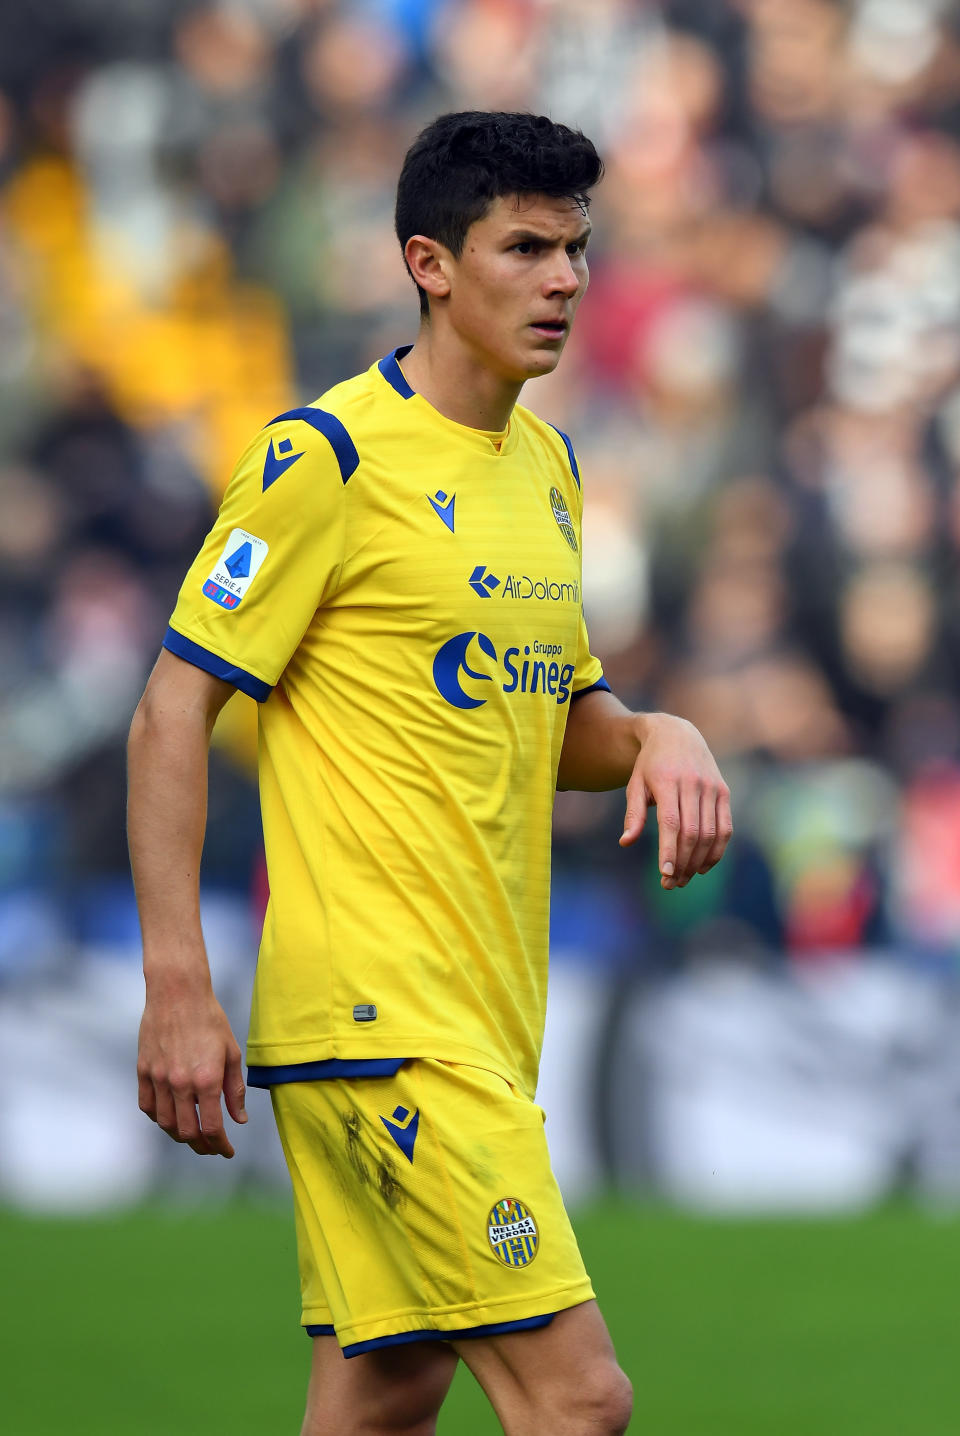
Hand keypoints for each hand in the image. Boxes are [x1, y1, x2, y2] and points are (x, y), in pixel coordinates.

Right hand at [137, 981, 246, 1156]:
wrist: (178, 993)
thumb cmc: (210, 1019)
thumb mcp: (231, 1052)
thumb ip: (235, 1089)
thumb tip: (239, 1119)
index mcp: (207, 1079)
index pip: (213, 1127)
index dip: (221, 1145)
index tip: (227, 1151)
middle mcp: (181, 1083)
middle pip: (187, 1132)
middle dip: (201, 1146)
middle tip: (211, 1147)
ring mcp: (158, 1078)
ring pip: (165, 1124)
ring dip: (180, 1136)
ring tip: (192, 1135)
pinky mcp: (143, 1070)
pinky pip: (147, 1106)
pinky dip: (158, 1118)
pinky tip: (171, 1117)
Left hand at [618, 713, 732, 889]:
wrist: (676, 734)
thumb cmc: (650, 765)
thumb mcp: (635, 784)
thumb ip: (633, 814)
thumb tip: (626, 842)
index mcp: (668, 780)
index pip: (672, 822)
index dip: (670, 850)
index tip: (664, 874)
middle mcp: (693, 783)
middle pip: (692, 832)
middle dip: (682, 862)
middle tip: (670, 883)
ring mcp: (712, 787)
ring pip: (710, 833)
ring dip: (698, 861)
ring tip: (683, 878)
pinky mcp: (723, 792)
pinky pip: (725, 828)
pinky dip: (716, 851)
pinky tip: (703, 866)